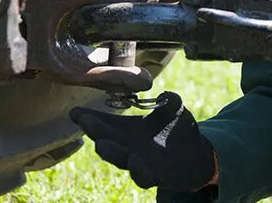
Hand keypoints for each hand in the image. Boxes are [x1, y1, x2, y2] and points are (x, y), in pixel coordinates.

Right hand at [70, 92, 217, 191]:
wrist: (196, 155)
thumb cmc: (178, 130)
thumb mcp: (175, 111)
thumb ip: (170, 101)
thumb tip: (165, 95)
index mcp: (130, 129)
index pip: (106, 123)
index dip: (90, 117)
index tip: (74, 112)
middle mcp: (130, 147)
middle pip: (108, 140)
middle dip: (96, 131)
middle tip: (85, 121)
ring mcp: (141, 162)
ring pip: (121, 160)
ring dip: (111, 152)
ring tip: (101, 144)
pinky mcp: (157, 176)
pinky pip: (144, 177)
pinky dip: (139, 170)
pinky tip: (136, 161)